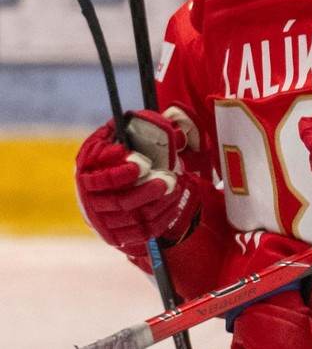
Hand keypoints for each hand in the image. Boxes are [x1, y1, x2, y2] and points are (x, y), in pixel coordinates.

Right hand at [75, 110, 201, 256]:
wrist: (105, 189)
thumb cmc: (112, 157)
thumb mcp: (114, 138)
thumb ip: (130, 127)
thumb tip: (150, 123)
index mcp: (87, 176)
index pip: (101, 180)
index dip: (121, 174)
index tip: (143, 164)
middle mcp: (92, 202)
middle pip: (121, 202)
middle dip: (148, 191)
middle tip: (168, 180)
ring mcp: (105, 222)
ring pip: (136, 218)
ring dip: (161, 203)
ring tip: (175, 188)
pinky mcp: (119, 236)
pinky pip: (144, 232)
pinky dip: (163, 218)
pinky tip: (173, 202)